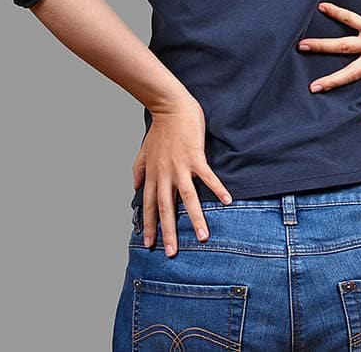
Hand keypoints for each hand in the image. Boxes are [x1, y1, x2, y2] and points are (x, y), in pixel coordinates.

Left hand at [132, 97, 232, 257]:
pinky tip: (226, 201)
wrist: (170, 107)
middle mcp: (165, 174)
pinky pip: (207, 177)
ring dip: (195, 218)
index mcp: (153, 174)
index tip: (149, 244)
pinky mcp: (195, 157)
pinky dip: (216, 189)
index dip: (149, 225)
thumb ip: (138, 169)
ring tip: (203, 236)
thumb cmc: (160, 128)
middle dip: (168, 231)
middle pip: (165, 208)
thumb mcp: (144, 150)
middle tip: (172, 253)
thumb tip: (133, 186)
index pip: (148, 205)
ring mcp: (180, 166)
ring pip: (187, 198)